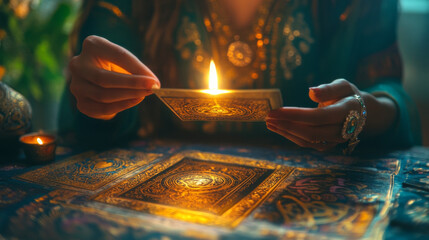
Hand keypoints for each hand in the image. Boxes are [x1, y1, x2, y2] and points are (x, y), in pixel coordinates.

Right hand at [68, 35, 159, 119]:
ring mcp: (76, 85)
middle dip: (131, 85)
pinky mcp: (81, 103)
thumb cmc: (116, 66)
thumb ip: (137, 70)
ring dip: (128, 96)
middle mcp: (78, 64)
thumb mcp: (125, 62)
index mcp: (93, 45)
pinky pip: (102, 108)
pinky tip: (135, 101)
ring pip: (102, 95)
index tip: (154, 80)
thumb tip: (154, 84)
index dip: (137, 69)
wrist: (98, 79)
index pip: (117, 56)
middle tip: (152, 89)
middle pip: (104, 78)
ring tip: (144, 94)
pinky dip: (121, 106)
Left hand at [266, 79, 396, 151]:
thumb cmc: (348, 95)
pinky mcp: (327, 145)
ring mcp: (335, 140)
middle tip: (267, 116)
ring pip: (307, 140)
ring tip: (268, 122)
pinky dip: (291, 136)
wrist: (364, 113)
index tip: (275, 110)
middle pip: (310, 132)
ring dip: (285, 132)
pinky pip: (307, 143)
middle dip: (286, 125)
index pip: (317, 117)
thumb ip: (328, 89)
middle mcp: (343, 130)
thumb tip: (311, 92)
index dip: (295, 115)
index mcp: (348, 112)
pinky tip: (278, 128)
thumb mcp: (343, 85)